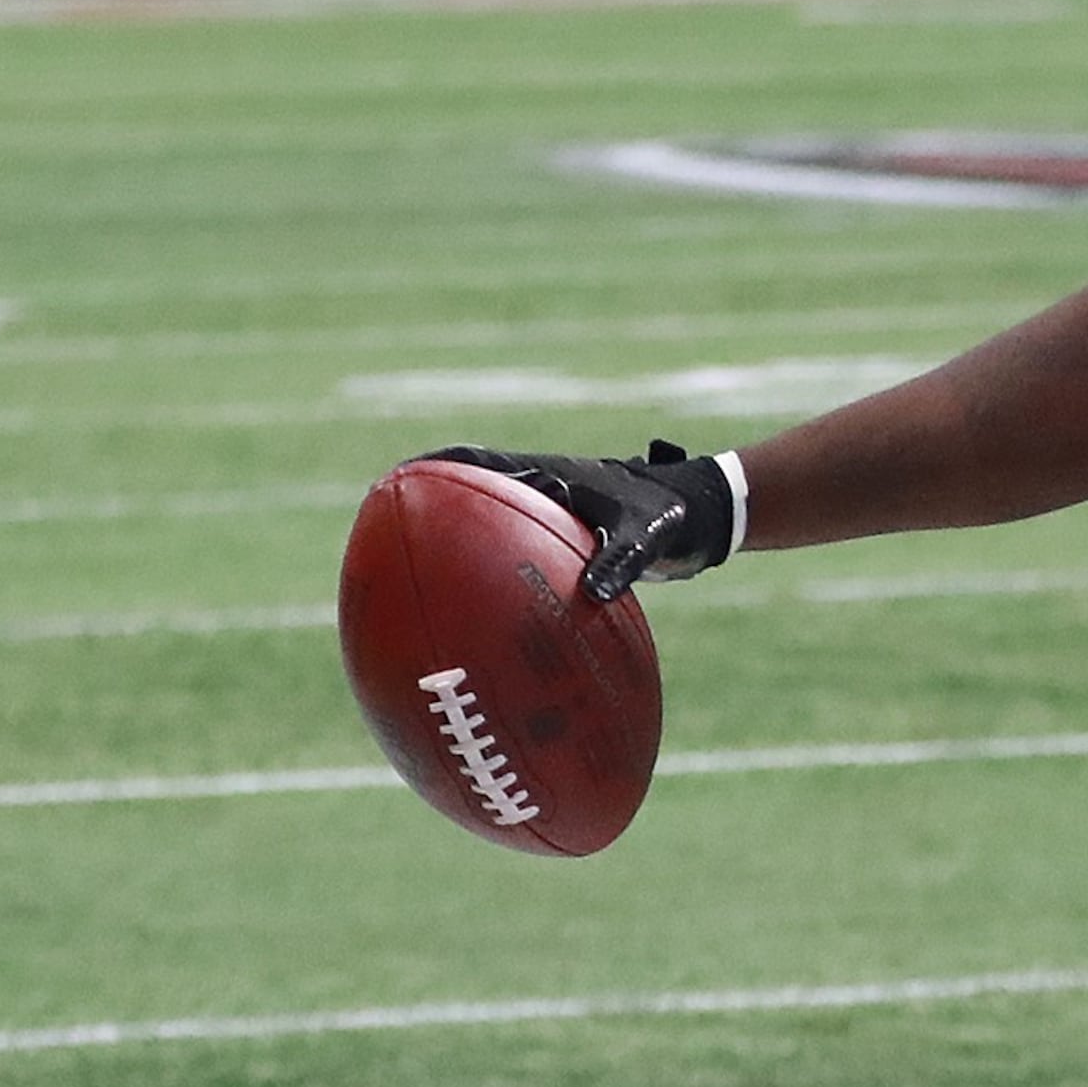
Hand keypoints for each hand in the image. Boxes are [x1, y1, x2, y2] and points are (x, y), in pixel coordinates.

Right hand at [424, 440, 735, 600]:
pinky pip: (516, 559)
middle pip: (472, 496)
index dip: (436, 467)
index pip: (479, 464)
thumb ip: (621, 561)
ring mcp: (549, 519)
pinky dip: (497, 579)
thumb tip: (593, 594)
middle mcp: (542, 493)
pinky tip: (482, 622)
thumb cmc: (673, 515)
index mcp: (549, 476)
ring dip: (460, 546)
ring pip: (491, 528)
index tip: (395, 478)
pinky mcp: (562, 544)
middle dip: (432, 508)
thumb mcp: (646, 537)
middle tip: (385, 532)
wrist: (702, 519)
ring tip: (418, 583)